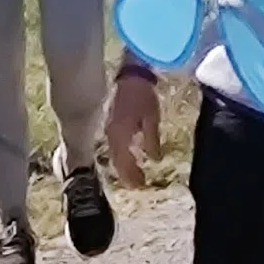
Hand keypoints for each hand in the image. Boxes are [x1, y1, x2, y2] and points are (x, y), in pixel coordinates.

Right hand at [105, 72, 160, 187]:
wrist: (131, 77)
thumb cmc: (143, 96)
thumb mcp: (151, 119)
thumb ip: (151, 140)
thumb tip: (154, 160)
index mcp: (120, 135)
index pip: (124, 161)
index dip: (131, 175)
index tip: (141, 186)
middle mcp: (111, 134)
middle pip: (117, 160)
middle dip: (127, 174)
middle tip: (138, 185)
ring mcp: (109, 129)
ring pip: (115, 153)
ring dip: (124, 165)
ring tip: (134, 175)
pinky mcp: (111, 124)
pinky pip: (115, 145)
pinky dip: (122, 154)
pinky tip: (130, 156)